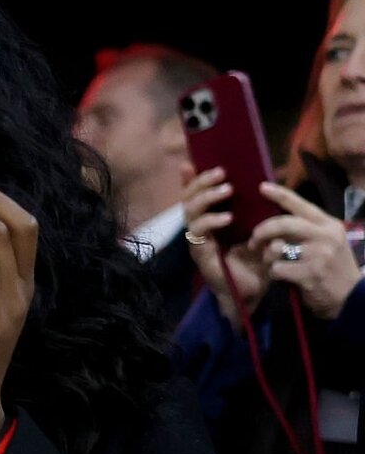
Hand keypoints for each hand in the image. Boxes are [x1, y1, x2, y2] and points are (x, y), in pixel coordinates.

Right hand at [180, 165, 268, 325]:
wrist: (254, 291)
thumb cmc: (256, 259)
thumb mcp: (259, 227)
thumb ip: (258, 208)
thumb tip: (266, 179)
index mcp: (210, 219)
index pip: (194, 194)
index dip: (191, 179)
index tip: (191, 161)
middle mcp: (199, 229)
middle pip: (188, 199)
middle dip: (201, 183)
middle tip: (220, 172)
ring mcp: (197, 241)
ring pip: (190, 213)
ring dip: (206, 198)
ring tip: (227, 190)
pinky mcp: (200, 254)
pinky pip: (198, 234)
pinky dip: (211, 222)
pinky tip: (227, 217)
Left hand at [250, 182, 361, 320]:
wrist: (351, 296)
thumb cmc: (333, 267)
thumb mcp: (327, 242)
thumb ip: (306, 230)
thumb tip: (274, 221)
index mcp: (328, 224)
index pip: (301, 204)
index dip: (279, 194)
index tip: (261, 187)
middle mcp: (325, 236)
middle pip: (282, 224)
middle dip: (261, 231)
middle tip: (253, 241)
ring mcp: (318, 255)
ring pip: (275, 248)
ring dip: (267, 257)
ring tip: (273, 263)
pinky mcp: (309, 274)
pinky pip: (276, 269)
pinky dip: (274, 274)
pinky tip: (283, 278)